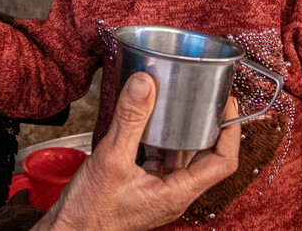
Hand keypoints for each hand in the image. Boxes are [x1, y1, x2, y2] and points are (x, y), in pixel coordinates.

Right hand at [35, 73, 239, 230]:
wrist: (71, 230)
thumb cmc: (91, 210)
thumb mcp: (111, 160)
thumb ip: (129, 121)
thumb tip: (144, 84)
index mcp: (177, 193)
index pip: (222, 162)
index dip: (230, 132)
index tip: (227, 104)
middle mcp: (175, 193)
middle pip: (207, 156)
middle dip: (210, 125)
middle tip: (208, 96)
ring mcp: (161, 189)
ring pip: (184, 155)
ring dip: (185, 129)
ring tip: (182, 101)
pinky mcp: (145, 184)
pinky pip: (163, 156)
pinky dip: (163, 136)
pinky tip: (151, 119)